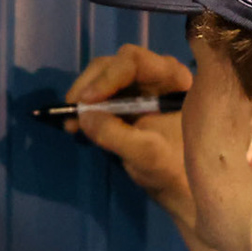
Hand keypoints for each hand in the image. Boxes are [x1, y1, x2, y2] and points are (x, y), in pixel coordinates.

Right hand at [63, 44, 193, 216]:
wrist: (180, 189)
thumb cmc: (175, 170)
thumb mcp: (145, 154)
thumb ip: (114, 134)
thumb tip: (83, 114)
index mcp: (173, 79)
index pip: (134, 61)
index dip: (107, 76)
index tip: (87, 101)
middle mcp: (156, 75)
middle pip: (115, 64)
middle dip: (90, 85)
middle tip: (72, 110)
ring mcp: (140, 88)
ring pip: (103, 77)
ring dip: (84, 96)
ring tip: (71, 123)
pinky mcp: (126, 102)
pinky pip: (100, 95)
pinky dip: (86, 107)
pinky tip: (75, 126)